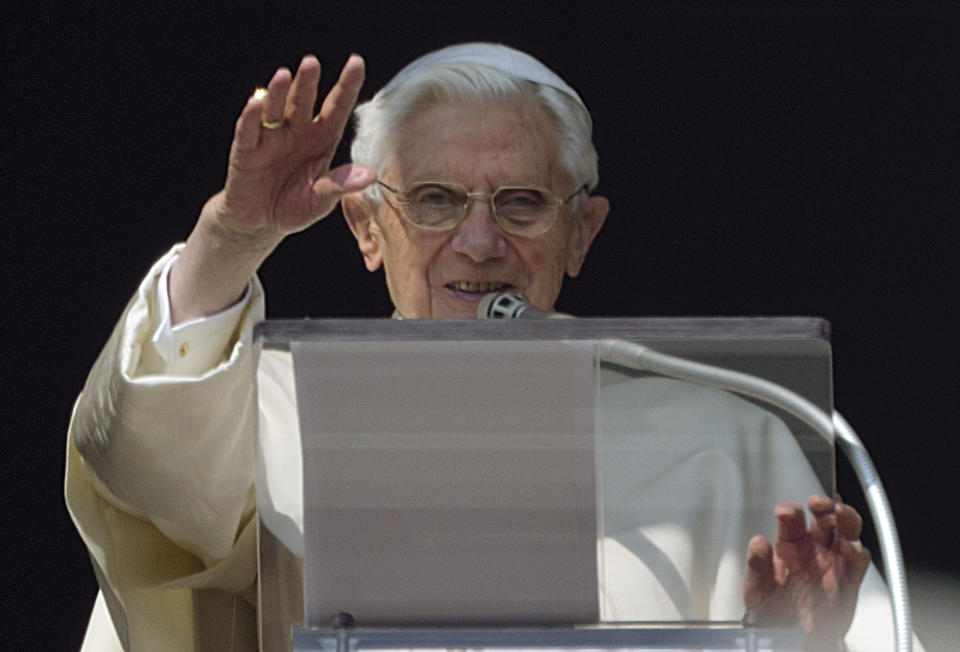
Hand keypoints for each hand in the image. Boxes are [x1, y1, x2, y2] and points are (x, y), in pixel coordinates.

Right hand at [170, 54, 375, 322]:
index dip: (346, 86)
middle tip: (311, 63)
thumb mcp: (321, 200)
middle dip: (307, 82)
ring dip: (278, 93)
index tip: (356, 62)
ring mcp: (271, 138)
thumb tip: (370, 175)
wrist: (260, 223)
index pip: (336, 108)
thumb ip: (341, 185)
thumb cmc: (295, 206)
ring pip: (275, 110)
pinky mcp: (246, 151)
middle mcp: (297, 132)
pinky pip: (248, 132)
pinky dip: (250, 118)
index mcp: (321, 139)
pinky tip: (254, 105)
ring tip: (284, 75)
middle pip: (303, 102)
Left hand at [743, 495, 870, 651]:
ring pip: (847, 532)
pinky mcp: (849, 582)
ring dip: (846, 520)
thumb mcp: (756, 589)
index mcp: (790, 545)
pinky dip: (857, 553)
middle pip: (824, 518)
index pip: (793, 519)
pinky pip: (857, 563)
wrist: (790, 638)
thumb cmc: (774, 610)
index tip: (786, 512)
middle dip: (824, 505)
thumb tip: (758, 544)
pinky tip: (849, 548)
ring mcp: (833, 563)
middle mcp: (814, 549)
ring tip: (840, 514)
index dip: (791, 511)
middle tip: (817, 503)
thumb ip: (757, 566)